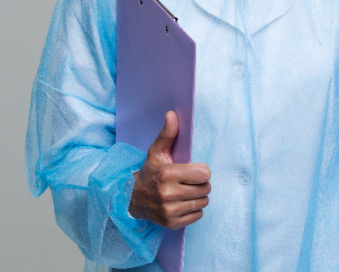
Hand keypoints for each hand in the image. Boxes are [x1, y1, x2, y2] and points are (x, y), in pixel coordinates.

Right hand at [129, 111, 211, 228]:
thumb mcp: (157, 152)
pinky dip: (193, 210)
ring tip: (185, 192)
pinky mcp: (171, 223)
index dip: (201, 171)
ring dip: (198, 197)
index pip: (205, 173)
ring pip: (204, 202)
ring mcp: (169, 211)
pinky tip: (182, 203)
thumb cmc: (150, 172)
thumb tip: (172, 114)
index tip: (191, 171)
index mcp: (167, 174)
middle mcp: (168, 194)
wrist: (132, 198)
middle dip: (200, 184)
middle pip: (206, 188)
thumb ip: (168, 134)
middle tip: (188, 182)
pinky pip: (198, 216)